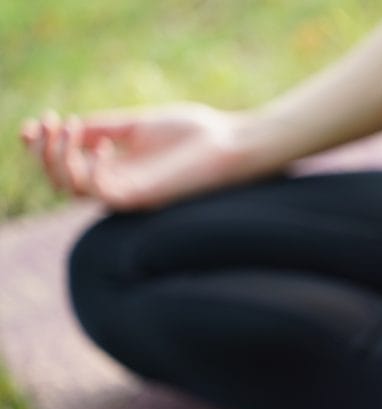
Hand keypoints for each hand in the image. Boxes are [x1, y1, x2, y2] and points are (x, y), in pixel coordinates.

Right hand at [20, 103, 251, 210]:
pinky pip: (97, 192)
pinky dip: (89, 168)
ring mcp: (128, 193)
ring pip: (71, 188)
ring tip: (67, 126)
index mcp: (119, 167)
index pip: (69, 166)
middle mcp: (119, 184)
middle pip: (61, 180)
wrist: (229, 144)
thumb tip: (71, 127)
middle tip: (49, 122)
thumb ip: (105, 128)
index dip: (44, 147)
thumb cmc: (196, 133)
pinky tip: (104, 145)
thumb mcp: (140, 124)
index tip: (36, 123)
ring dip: (58, 156)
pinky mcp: (141, 198)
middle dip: (45, 151)